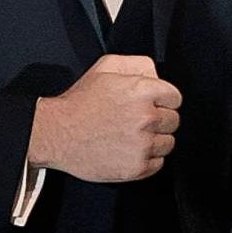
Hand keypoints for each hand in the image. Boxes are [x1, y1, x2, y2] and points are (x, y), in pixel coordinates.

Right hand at [30, 53, 182, 182]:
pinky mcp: (137, 167)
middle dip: (158, 119)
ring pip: (168, 143)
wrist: (56, 134)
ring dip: (154, 140)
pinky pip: (158, 163)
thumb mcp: (105, 68)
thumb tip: (157, 75)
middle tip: (136, 121)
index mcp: (141, 91)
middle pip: (173, 121)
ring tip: (131, 136)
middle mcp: (145, 118)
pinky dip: (147, 159)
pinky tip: (128, 150)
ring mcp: (142, 145)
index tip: (151, 104)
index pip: (175, 98)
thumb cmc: (79, 102)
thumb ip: (137, 65)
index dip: (162, 100)